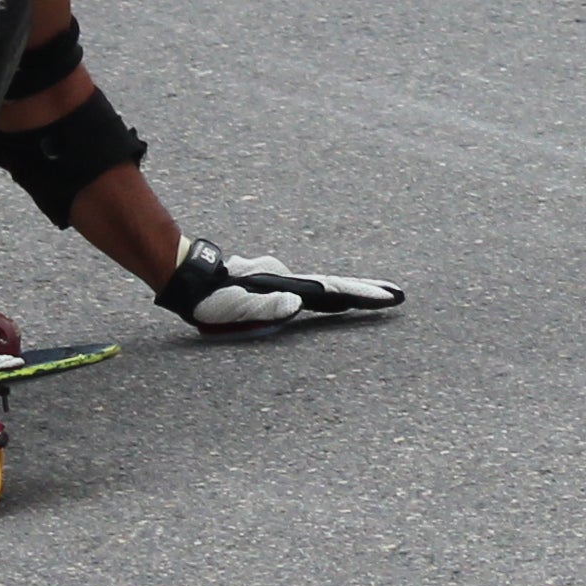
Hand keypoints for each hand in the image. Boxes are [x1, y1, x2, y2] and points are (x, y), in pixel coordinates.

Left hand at [158, 241, 401, 332]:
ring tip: (378, 295)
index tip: (387, 296)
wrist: (189, 278)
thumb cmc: (210, 299)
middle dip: (366, 290)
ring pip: (322, 286)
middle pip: (333, 285)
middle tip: (396, 294)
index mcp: (284, 286)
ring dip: (350, 291)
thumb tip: (299, 303)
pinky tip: (337, 299)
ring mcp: (282, 280)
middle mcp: (287, 280)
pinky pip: (309, 290)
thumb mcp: (235, 305)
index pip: (330, 290)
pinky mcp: (274, 285)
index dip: (360, 294)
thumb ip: (267, 306)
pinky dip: (329, 293)